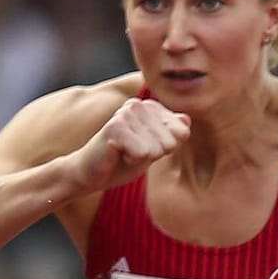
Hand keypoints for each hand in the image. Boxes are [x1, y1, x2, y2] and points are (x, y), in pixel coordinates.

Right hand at [66, 98, 190, 193]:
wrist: (91, 174)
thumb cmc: (123, 161)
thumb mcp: (154, 149)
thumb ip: (171, 135)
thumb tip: (186, 119)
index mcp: (150, 107)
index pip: (182, 132)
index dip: (164, 149)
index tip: (145, 149)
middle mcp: (139, 104)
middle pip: (171, 141)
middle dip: (153, 155)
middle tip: (132, 152)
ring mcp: (126, 113)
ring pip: (157, 148)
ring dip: (141, 158)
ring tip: (124, 153)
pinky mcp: (115, 126)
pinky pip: (142, 153)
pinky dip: (132, 161)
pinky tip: (118, 155)